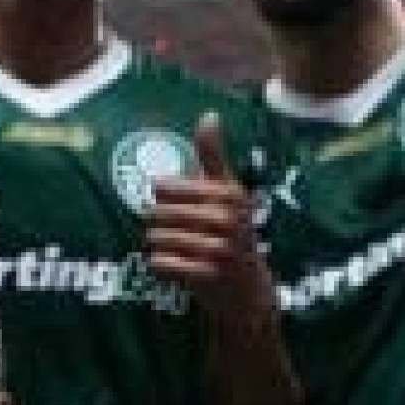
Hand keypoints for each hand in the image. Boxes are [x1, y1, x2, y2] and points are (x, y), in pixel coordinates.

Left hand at [145, 115, 276, 326]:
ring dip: (158, 245)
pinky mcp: (207, 276)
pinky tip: (174, 265)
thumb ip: (213, 155)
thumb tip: (209, 114)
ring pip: (157, 238)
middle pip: (157, 212)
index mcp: (229, 194)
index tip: (174, 205)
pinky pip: (161, 263)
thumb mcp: (226, 192)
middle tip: (173, 231)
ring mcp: (219, 249)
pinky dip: (160, 265)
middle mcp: (227, 219)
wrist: (248, 290)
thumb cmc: (231, 232)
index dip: (161, 198)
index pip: (165, 188)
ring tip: (175, 248)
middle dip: (157, 223)